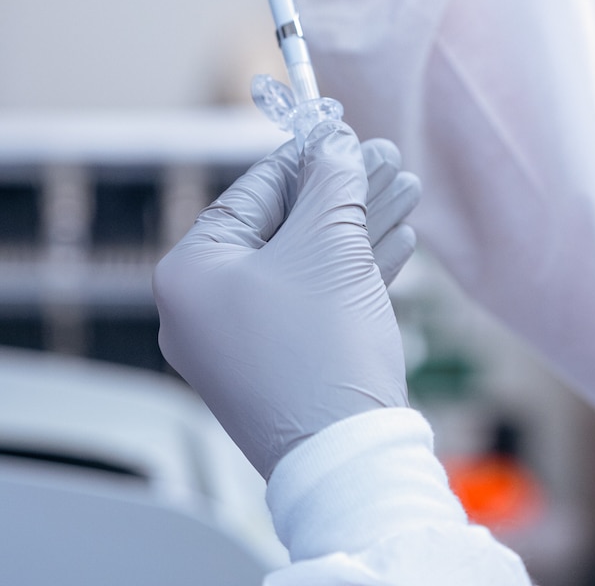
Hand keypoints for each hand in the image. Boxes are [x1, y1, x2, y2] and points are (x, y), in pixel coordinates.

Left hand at [152, 122, 414, 479]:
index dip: (303, 158)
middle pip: (283, 228)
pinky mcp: (278, 370)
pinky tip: (398, 240)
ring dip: (357, 226)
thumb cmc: (322, 346)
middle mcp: (202, 310)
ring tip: (405, 188)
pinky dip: (353, 271)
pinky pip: (313, 303)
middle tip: (384, 158)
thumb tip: (335, 143)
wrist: (348, 460)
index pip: (249, 193)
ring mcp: (239, 345)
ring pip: (306, 265)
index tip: (340, 134)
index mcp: (189, 273)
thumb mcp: (328, 243)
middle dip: (342, 192)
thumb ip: (331, 181)